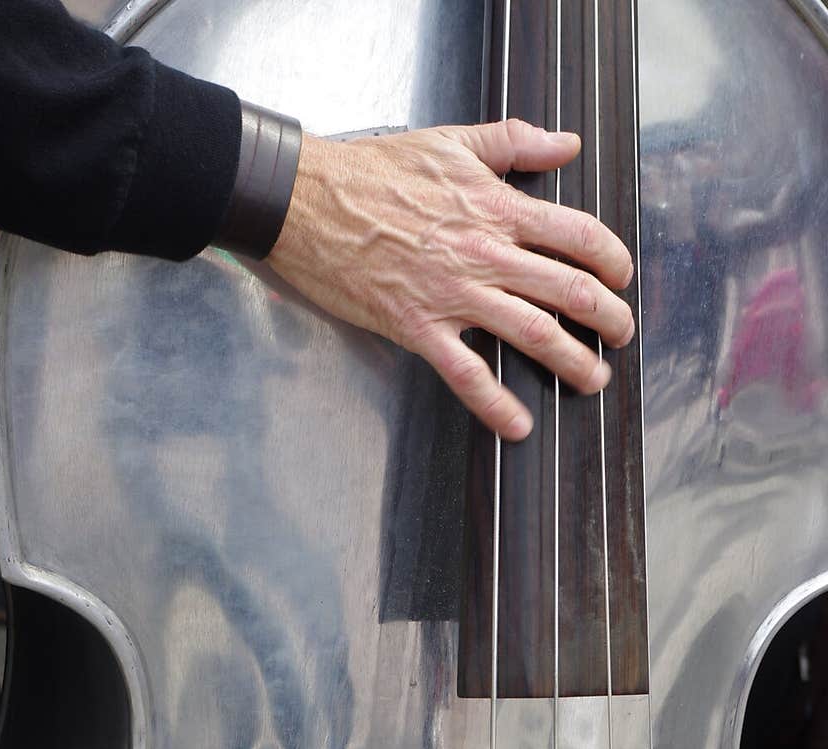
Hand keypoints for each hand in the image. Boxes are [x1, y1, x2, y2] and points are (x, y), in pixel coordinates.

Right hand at [267, 119, 634, 440]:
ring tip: (593, 380)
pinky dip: (496, 405)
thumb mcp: (451, 142)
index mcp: (497, 208)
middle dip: (607, 318)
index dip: (612, 260)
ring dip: (572, 362)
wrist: (307, 201)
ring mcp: (453, 295)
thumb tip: (565, 142)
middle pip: (568, 290)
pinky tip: (518, 426)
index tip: (621, 277)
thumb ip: (515, 141)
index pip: (578, 235)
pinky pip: (467, 374)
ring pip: (532, 334)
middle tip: (620, 334)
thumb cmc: (372, 171)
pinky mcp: (419, 327)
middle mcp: (485, 254)